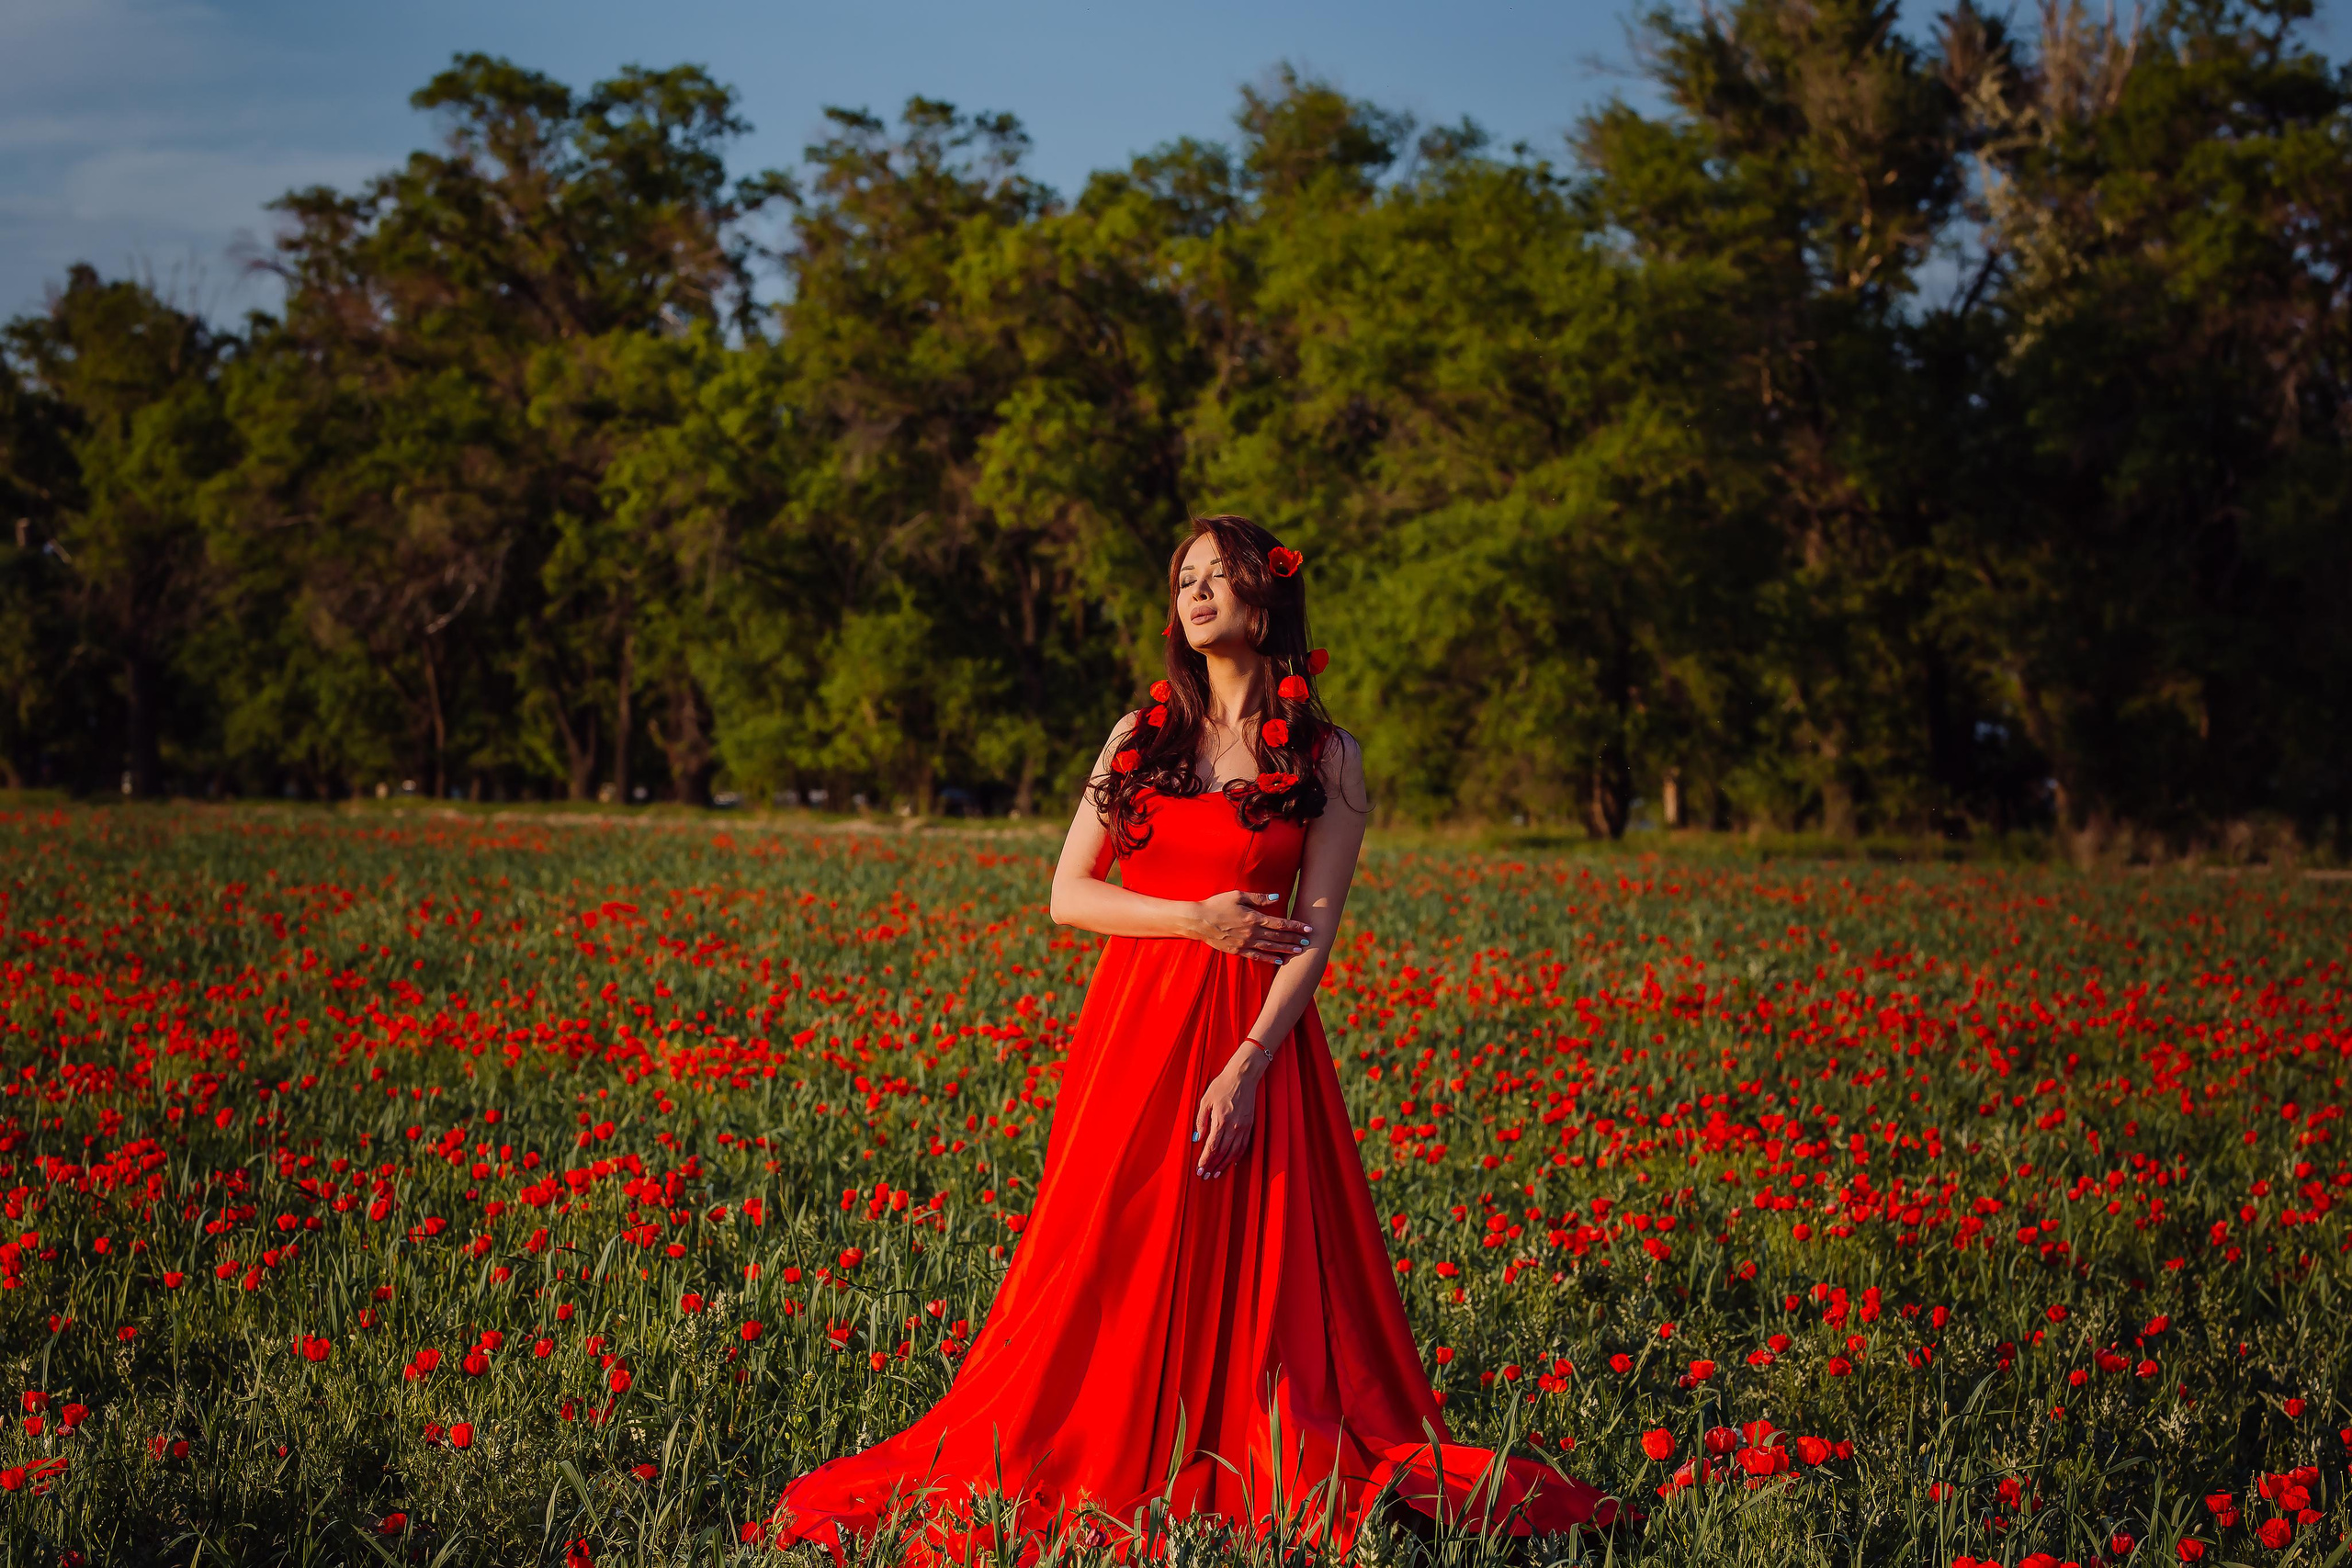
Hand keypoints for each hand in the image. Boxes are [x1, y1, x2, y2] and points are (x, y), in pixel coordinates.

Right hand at [1190, 890, 1311, 963]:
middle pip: (1278, 937)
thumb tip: (1277, 897)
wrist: (1199, 921)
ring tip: (1299, 951)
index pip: (1280, 923)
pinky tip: (1279, 961)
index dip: (1295, 926)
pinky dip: (1269, 959)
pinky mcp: (1237, 951)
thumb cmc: (1217, 904)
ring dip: (1286, 949)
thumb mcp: (1238, 896)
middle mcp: (1252, 933)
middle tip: (1308, 942)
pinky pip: (1257, 956)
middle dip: (1294, 939)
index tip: (1307, 928)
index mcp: (1253, 918)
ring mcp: (1245, 943)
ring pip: (1270, 948)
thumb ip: (1258, 898)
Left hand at [1191, 1053, 1262, 1177]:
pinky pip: (1244, 1146)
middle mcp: (1234, 1127)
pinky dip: (1237, 1156)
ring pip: (1234, 1152)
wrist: (1243, 1076)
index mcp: (1221, 1120)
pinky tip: (1232, 1162)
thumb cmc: (1222, 1085)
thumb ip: (1201, 1120)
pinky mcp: (1250, 1125)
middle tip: (1205, 1176)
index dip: (1205, 1160)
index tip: (1199, 1169)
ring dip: (1224, 1165)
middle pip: (1222, 1153)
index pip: (1212, 1147)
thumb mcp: (1205, 1100)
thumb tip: (1197, 1138)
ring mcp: (1243, 1127)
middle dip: (1213, 1166)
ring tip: (1217, 1173)